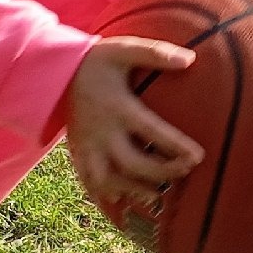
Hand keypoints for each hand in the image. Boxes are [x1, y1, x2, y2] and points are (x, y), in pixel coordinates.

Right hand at [65, 38, 203, 210]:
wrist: (54, 73)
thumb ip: (156, 53)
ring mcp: (87, 147)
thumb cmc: (97, 60)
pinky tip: (125, 203)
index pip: (151, 131)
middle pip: (133, 163)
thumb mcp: (124, 49)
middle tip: (185, 172)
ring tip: (158, 195)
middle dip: (161, 173)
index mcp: (117, 107)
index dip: (175, 146)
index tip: (199, 157)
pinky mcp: (78, 154)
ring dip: (135, 191)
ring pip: (109, 181)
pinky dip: (107, 197)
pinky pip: (90, 184)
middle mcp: (102, 132)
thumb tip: (191, 60)